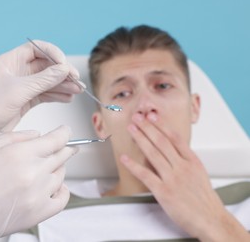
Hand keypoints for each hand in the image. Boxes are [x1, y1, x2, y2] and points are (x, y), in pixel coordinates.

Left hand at [0, 40, 81, 153]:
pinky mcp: (25, 100)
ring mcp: (21, 86)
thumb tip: (64, 69)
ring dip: (63, 85)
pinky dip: (57, 95)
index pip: (36, 49)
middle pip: (45, 66)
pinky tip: (68, 97)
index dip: (52, 53)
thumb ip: (44, 79)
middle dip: (62, 72)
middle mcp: (16, 72)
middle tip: (76, 80)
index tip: (64, 64)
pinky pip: (45, 93)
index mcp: (9, 62)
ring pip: (47, 81)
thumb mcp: (19, 90)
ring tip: (77, 90)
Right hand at [0, 125, 77, 241]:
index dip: (64, 133)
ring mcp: (37, 194)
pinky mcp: (39, 213)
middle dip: (63, 148)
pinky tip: (54, 186)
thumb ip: (16, 137)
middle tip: (61, 148)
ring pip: (62, 175)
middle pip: (62, 155)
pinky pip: (63, 198)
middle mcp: (32, 173)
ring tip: (43, 169)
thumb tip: (39, 134)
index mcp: (19, 154)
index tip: (65, 131)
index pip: (56, 139)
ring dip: (57, 169)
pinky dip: (62, 190)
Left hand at [120, 112, 247, 240]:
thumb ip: (185, 161)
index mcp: (192, 161)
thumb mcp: (199, 174)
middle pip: (162, 142)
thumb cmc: (204, 200)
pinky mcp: (164, 192)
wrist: (211, 220)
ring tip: (131, 128)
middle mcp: (182, 167)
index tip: (152, 116)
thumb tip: (173, 150)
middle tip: (137, 117)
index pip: (175, 138)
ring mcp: (172, 179)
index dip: (162, 126)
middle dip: (148, 127)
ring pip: (153, 154)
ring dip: (140, 139)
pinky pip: (145, 175)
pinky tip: (125, 157)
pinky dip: (133, 165)